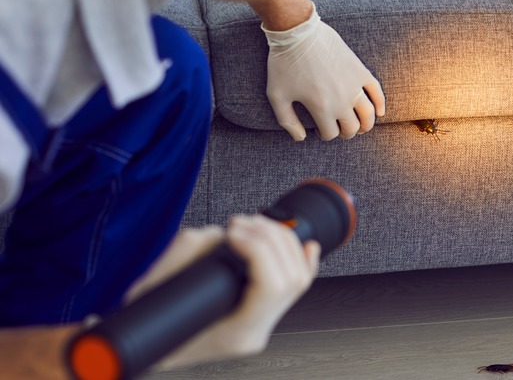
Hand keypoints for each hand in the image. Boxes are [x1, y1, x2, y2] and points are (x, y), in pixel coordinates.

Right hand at [125, 217, 320, 369]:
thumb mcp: (153, 289)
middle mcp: (256, 331)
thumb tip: (218, 234)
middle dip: (268, 238)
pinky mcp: (264, 313)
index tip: (231, 233)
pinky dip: (302, 260)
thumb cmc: (147, 324)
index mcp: (235, 334)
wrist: (148, 347)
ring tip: (249, 225)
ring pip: (299, 277)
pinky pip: (298, 286)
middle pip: (291, 276)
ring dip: (279, 242)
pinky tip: (306, 245)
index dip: (257, 249)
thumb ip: (184, 256)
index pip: (271, 287)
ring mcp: (264, 324)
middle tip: (237, 223)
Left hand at [263, 4, 384, 140]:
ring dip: (365, 125)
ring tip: (360, 127)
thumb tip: (301, 138)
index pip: (331, 133)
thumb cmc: (284, 64)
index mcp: (322, 109)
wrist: (298, 32)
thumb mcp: (277, 96)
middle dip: (345, 133)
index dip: (325, 135)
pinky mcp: (360, 71)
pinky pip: (377, 91)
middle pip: (352, 128)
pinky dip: (381, 104)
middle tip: (338, 129)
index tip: (319, 130)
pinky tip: (380, 112)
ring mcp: (354, 85)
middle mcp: (342, 101)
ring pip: (368, 115)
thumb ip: (287, 121)